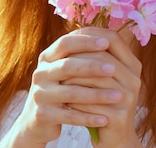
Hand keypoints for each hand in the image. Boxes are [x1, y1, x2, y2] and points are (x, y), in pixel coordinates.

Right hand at [0, 27, 141, 147]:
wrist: (36, 121)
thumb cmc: (60, 89)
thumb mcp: (65, 69)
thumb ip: (80, 54)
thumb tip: (111, 36)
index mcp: (47, 57)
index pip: (65, 43)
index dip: (86, 42)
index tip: (107, 42)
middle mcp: (40, 73)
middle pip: (67, 66)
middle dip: (93, 66)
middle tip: (114, 69)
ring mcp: (40, 94)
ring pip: (71, 92)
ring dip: (97, 95)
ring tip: (118, 96)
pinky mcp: (42, 115)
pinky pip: (69, 116)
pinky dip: (89, 118)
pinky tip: (105, 119)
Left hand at [63, 28, 142, 147]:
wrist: (113, 136)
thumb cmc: (102, 101)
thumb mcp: (102, 76)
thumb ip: (94, 56)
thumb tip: (73, 34)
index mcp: (132, 65)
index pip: (113, 39)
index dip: (90, 36)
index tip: (68, 39)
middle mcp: (135, 79)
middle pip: (101, 58)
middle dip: (76, 59)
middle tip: (58, 62)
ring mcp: (130, 98)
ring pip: (95, 80)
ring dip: (73, 79)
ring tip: (58, 80)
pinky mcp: (120, 117)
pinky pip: (92, 103)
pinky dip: (76, 101)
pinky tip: (65, 101)